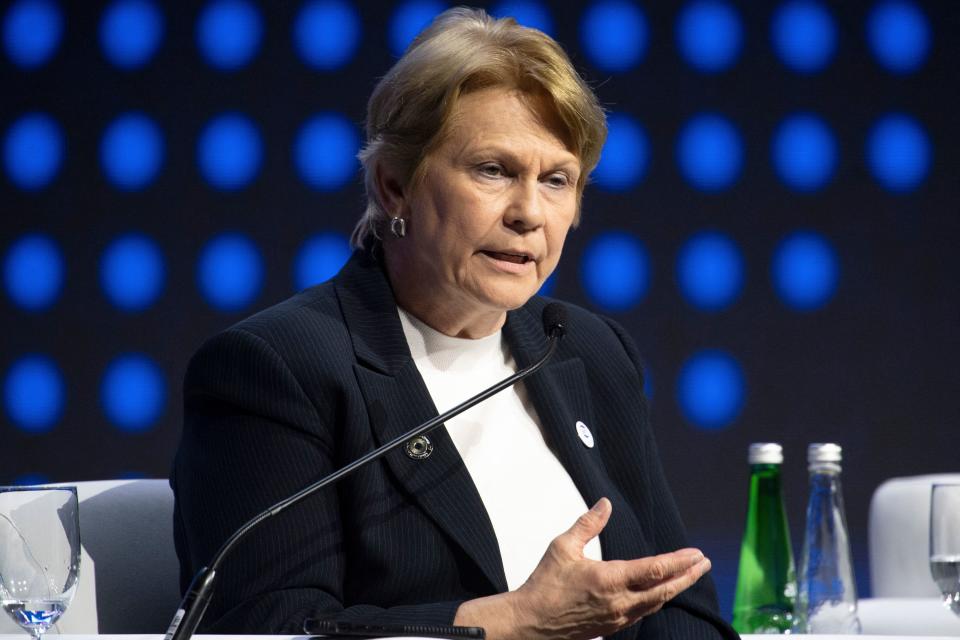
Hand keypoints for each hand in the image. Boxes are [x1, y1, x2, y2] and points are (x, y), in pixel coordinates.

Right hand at [454, 498, 711, 639]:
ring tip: (689, 576)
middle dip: (688, 576)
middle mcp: (619, 602)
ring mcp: (617, 618)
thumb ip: (588, 524)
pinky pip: (643, 613)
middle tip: (704, 564)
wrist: (531, 622)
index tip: (696, 553)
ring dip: (676, 589)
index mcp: (609, 580)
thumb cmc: (544, 586)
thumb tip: (605, 504)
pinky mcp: (612, 627)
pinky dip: (657, 601)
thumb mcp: (563, 547)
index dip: (679, 561)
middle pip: (664, 590)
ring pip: (656, 604)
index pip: (655, 570)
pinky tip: (660, 594)